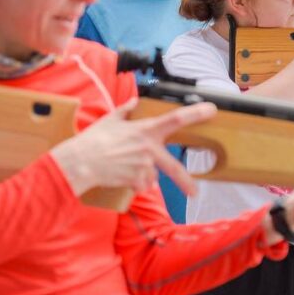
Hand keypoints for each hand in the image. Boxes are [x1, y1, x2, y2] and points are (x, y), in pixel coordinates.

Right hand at [51, 99, 216, 196]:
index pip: (176, 119)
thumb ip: (126, 111)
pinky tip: (120, 177)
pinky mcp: (136, 180)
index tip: (211, 110)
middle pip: (173, 167)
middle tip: (194, 192)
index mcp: (145, 130)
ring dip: (141, 176)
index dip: (195, 114)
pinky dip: (133, 184)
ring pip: (150, 176)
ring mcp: (144, 166)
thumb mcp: (110, 119)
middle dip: (186, 182)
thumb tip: (134, 102)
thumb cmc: (94, 139)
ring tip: (122, 169)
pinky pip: (140, 185)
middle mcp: (149, 148)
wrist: (82, 161)